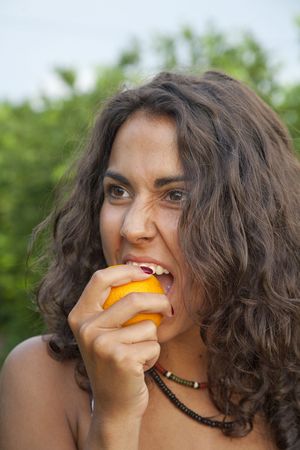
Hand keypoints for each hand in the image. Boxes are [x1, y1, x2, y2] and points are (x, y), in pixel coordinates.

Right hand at [68, 264, 172, 420]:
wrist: (114, 405)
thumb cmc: (115, 362)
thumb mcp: (104, 332)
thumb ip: (112, 305)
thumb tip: (142, 271)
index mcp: (79, 316)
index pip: (100, 278)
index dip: (125, 270)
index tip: (146, 272)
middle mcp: (86, 328)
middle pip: (132, 299)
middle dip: (159, 301)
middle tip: (169, 307)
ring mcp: (102, 344)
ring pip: (147, 325)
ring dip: (151, 339)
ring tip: (139, 353)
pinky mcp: (121, 358)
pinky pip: (153, 344)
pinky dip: (153, 355)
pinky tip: (139, 367)